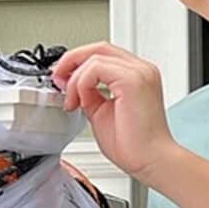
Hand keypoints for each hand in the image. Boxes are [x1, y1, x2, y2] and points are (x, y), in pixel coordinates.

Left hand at [52, 42, 180, 181]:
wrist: (150, 160)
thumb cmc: (134, 144)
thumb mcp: (102, 112)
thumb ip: (90, 95)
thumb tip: (73, 88)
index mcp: (137, 75)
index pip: (104, 54)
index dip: (78, 61)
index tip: (62, 78)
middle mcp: (142, 69)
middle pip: (99, 47)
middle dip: (72, 61)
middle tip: (58, 79)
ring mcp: (140, 72)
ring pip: (95, 56)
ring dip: (75, 78)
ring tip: (71, 100)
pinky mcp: (133, 81)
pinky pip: (97, 68)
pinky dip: (82, 83)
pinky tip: (81, 101)